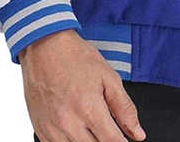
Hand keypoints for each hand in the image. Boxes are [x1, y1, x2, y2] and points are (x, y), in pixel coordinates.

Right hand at [19, 29, 145, 141]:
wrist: (45, 47)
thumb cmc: (76, 58)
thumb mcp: (109, 77)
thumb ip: (125, 108)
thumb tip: (137, 134)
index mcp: (89, 108)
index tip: (126, 139)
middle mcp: (69, 123)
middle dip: (107, 141)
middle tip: (109, 129)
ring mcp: (53, 129)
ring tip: (93, 128)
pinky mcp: (41, 130)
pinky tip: (78, 131)